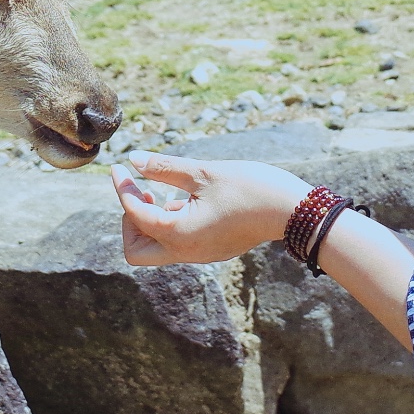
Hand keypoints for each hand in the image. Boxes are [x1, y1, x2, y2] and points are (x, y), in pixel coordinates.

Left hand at [110, 151, 311, 265]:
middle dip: (130, 220)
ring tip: (164, 190)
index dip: (122, 187)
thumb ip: (164, 168)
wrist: (294, 210)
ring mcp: (200, 254)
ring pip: (156, 247)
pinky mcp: (212, 249)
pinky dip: (171, 222)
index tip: (119, 165)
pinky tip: (185, 198)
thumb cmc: (250, 188)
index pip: (133, 213)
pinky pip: (178, 241)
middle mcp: (186, 252)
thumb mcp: (203, 172)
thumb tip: (133, 159)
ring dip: (150, 219)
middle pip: (135, 250)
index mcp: (179, 234)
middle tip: (143, 191)